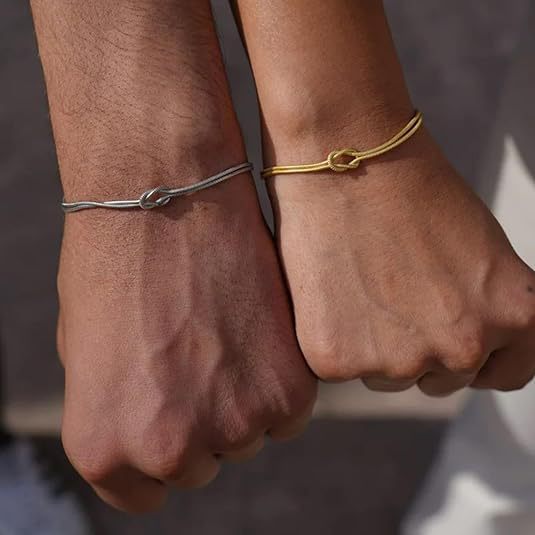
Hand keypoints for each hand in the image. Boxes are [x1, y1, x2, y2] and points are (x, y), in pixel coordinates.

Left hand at [32, 0, 315, 512]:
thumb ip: (121, 410)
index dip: (160, 449)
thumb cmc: (118, 263)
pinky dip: (280, 378)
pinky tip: (257, 330)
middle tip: (201, 357)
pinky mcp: (288, 392)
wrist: (166, 195)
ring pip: (250, 434)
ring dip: (245, 396)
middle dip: (204, 419)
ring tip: (227, 334)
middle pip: (204, 462)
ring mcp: (233, 424)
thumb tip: (152, 429)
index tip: (172, 412)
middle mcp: (168, 450)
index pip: (144, 491)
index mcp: (106, 448)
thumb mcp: (90, 353)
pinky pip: (289, 411)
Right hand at [268, 128, 534, 394]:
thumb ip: (484, 306)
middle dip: (418, 349)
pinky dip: (331, 337)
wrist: (344, 160)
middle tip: (390, 295)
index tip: (450, 340)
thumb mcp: (483, 250)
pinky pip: (339, 367)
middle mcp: (463, 348)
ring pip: (385, 377)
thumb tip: (463, 342)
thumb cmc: (411, 189)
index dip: (479, 360)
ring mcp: (398, 361)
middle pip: (440, 381)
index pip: (507, 375)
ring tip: (357, 286)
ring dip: (373, 347)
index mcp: (513, 316)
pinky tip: (329, 292)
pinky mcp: (337, 360)